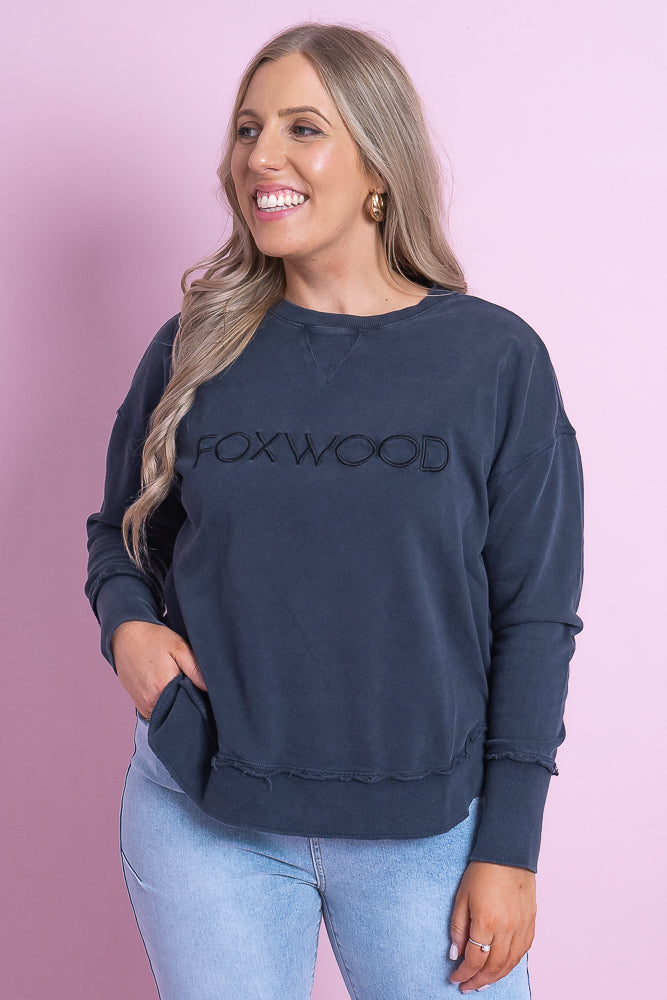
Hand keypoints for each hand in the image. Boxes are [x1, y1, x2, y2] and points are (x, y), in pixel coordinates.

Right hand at [111, 620, 206, 721]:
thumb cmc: (153, 639)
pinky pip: (159, 712)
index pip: (191, 704)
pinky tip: (166, 688)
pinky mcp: (140, 707)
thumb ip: (195, 669)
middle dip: (188, 700)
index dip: (199, 696)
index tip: (199, 685)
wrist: (125, 637)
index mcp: (162, 688)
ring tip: (175, 682)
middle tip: (187, 679)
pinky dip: (166, 704)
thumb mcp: (179, 647)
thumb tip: (210, 688)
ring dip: (176, 702)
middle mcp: (151, 702)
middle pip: (180, 710)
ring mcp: (144, 707)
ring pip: (169, 712)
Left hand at [449, 860, 535, 991]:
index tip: (454, 977)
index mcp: (487, 922)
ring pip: (509, 964)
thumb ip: (458, 928)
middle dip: (478, 981)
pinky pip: (522, 953)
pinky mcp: (531, 924)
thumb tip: (455, 955)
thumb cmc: (482, 872)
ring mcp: (522, 928)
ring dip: (494, 978)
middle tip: (466, 987)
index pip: (474, 959)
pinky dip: (510, 964)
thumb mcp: (462, 897)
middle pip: (493, 968)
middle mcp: (507, 929)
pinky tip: (501, 967)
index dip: (463, 973)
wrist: (509, 853)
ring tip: (481, 983)